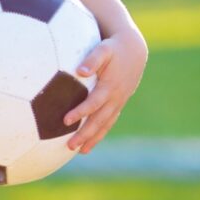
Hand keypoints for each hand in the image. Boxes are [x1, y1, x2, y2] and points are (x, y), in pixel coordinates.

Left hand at [64, 27, 147, 153]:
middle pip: (99, 120)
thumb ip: (92, 59)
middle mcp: (115, 98)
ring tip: (79, 151)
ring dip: (93, 138)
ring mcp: (118, 102)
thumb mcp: (103, 49)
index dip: (80, 112)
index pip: (94, 103)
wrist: (133, 51)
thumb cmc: (113, 48)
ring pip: (105, 124)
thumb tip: (80, 71)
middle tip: (70, 146)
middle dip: (85, 134)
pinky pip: (109, 122)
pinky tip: (89, 144)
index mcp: (110, 86)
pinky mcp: (118, 104)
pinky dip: (100, 133)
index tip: (65, 120)